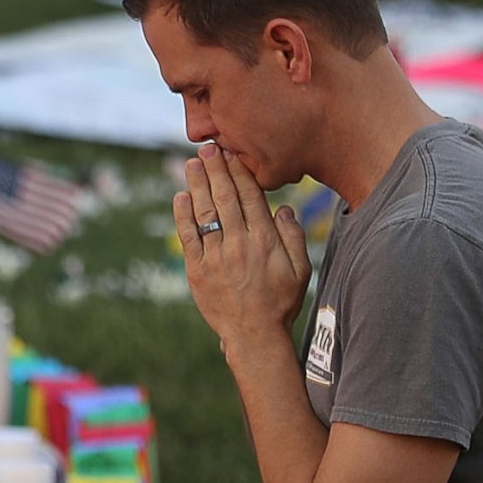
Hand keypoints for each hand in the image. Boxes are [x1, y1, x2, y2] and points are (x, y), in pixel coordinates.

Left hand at [173, 142, 311, 353]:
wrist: (253, 335)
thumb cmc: (280, 301)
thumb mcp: (301, 268)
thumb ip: (293, 235)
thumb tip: (283, 207)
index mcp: (265, 240)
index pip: (251, 197)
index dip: (240, 172)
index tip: (233, 154)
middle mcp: (239, 244)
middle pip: (225, 198)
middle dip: (216, 170)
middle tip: (208, 148)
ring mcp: (215, 257)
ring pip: (205, 213)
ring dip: (197, 185)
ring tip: (192, 163)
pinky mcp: (196, 270)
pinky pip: (187, 237)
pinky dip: (182, 215)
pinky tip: (180, 197)